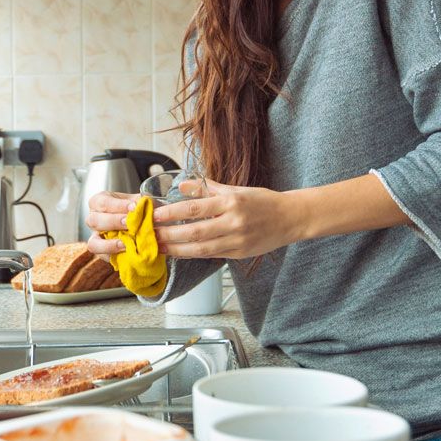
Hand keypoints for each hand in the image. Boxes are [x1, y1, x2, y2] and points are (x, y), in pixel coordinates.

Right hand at [85, 190, 139, 256]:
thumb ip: (141, 202)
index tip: (134, 207)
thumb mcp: (138, 201)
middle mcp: (94, 219)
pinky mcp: (102, 252)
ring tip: (124, 244)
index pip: (102, 202)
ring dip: (109, 244)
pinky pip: (102, 257)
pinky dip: (114, 256)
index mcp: (100, 201)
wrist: (140, 223)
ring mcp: (97, 237)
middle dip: (113, 222)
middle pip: (94, 221)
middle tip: (129, 223)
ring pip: (93, 243)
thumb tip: (145, 204)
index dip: (117, 205)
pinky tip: (126, 253)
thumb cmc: (136, 209)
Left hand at [151, 179, 299, 259]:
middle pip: (195, 232)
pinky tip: (178, 252)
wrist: (290, 218)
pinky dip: (193, 254)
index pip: (195, 209)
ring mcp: (237, 241)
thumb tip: (182, 184)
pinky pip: (211, 255)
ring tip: (159, 248)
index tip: (155, 215)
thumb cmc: (262, 201)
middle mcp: (233, 223)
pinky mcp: (239, 254)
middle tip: (150, 236)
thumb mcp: (235, 189)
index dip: (173, 213)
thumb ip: (206, 187)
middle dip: (169, 235)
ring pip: (201, 249)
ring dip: (177, 250)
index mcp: (231, 202)